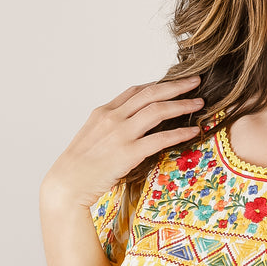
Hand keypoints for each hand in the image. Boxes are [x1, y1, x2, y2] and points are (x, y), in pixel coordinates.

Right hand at [42, 76, 203, 208]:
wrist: (66, 184)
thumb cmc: (78, 166)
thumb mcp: (92, 137)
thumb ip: (110, 128)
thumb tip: (129, 128)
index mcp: (103, 112)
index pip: (135, 91)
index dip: (158, 85)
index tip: (174, 83)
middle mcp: (113, 118)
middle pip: (150, 93)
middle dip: (176, 86)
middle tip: (195, 81)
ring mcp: (121, 134)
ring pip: (158, 110)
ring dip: (182, 105)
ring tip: (199, 103)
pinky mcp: (128, 153)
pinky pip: (160, 138)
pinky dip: (180, 132)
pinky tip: (193, 131)